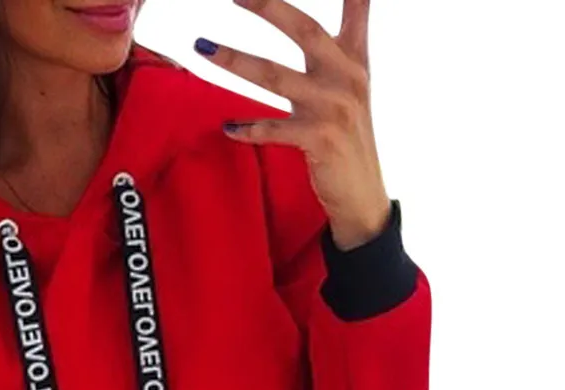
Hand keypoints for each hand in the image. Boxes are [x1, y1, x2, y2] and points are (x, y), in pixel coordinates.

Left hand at [196, 0, 390, 249]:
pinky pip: (274, 129)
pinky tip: (228, 128)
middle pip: (305, 30)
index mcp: (356, 59)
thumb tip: (336, 15)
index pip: (357, 6)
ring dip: (235, 60)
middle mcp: (348, 77)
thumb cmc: (347, 139)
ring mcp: (335, 108)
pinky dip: (248, 128)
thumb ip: (340, 48)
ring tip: (203, 48)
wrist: (362, 195)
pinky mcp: (321, 139)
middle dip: (269, 7)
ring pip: (276, 76)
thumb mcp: (350, 86)